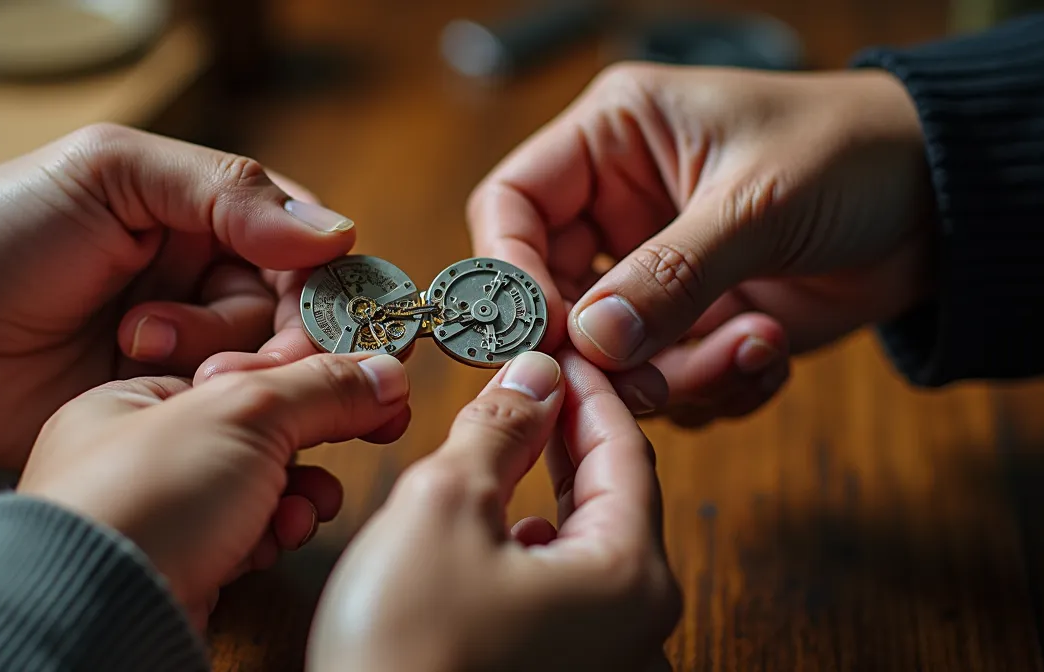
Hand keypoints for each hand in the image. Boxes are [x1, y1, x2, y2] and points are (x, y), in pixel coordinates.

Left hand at [0, 123, 357, 465]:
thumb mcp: (109, 175)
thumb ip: (223, 190)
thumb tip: (336, 235)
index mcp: (210, 219)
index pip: (309, 253)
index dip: (328, 289)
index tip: (323, 322)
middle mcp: (211, 286)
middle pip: (300, 324)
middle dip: (281, 347)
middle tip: (226, 361)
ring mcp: (191, 355)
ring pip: (268, 379)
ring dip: (234, 380)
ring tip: (156, 361)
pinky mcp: (165, 417)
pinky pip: (232, 434)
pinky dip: (239, 441)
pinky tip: (216, 442)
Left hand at [16, 352, 410, 626]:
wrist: (100, 614)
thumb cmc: (135, 503)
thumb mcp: (244, 413)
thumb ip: (318, 387)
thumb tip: (379, 373)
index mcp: (132, 398)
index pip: (238, 372)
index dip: (308, 375)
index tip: (368, 384)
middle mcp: (135, 457)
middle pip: (252, 433)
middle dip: (310, 442)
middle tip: (363, 436)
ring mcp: (155, 516)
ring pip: (252, 490)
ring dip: (294, 496)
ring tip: (309, 505)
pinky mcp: (176, 567)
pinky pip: (240, 539)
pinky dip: (269, 537)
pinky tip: (278, 538)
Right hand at [309, 350, 679, 671]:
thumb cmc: (407, 648)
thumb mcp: (444, 506)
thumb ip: (498, 430)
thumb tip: (534, 376)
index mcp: (630, 579)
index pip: (627, 454)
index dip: (589, 392)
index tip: (561, 349)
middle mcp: (636, 631)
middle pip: (615, 504)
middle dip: (572, 440)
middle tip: (535, 385)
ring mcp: (601, 666)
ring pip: (587, 552)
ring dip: (551, 493)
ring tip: (511, 445)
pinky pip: (564, 598)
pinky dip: (534, 549)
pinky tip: (497, 535)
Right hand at [468, 64, 934, 426]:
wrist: (945, 202)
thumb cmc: (855, 154)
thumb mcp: (757, 202)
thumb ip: (669, 273)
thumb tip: (591, 342)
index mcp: (613, 138)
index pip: (511, 204)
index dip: (512, 272)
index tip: (551, 336)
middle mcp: (620, 205)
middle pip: (552, 294)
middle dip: (601, 349)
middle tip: (651, 379)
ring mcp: (656, 270)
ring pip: (609, 354)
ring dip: (673, 375)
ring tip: (749, 346)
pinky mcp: (694, 322)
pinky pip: (667, 379)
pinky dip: (714, 386)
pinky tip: (769, 351)